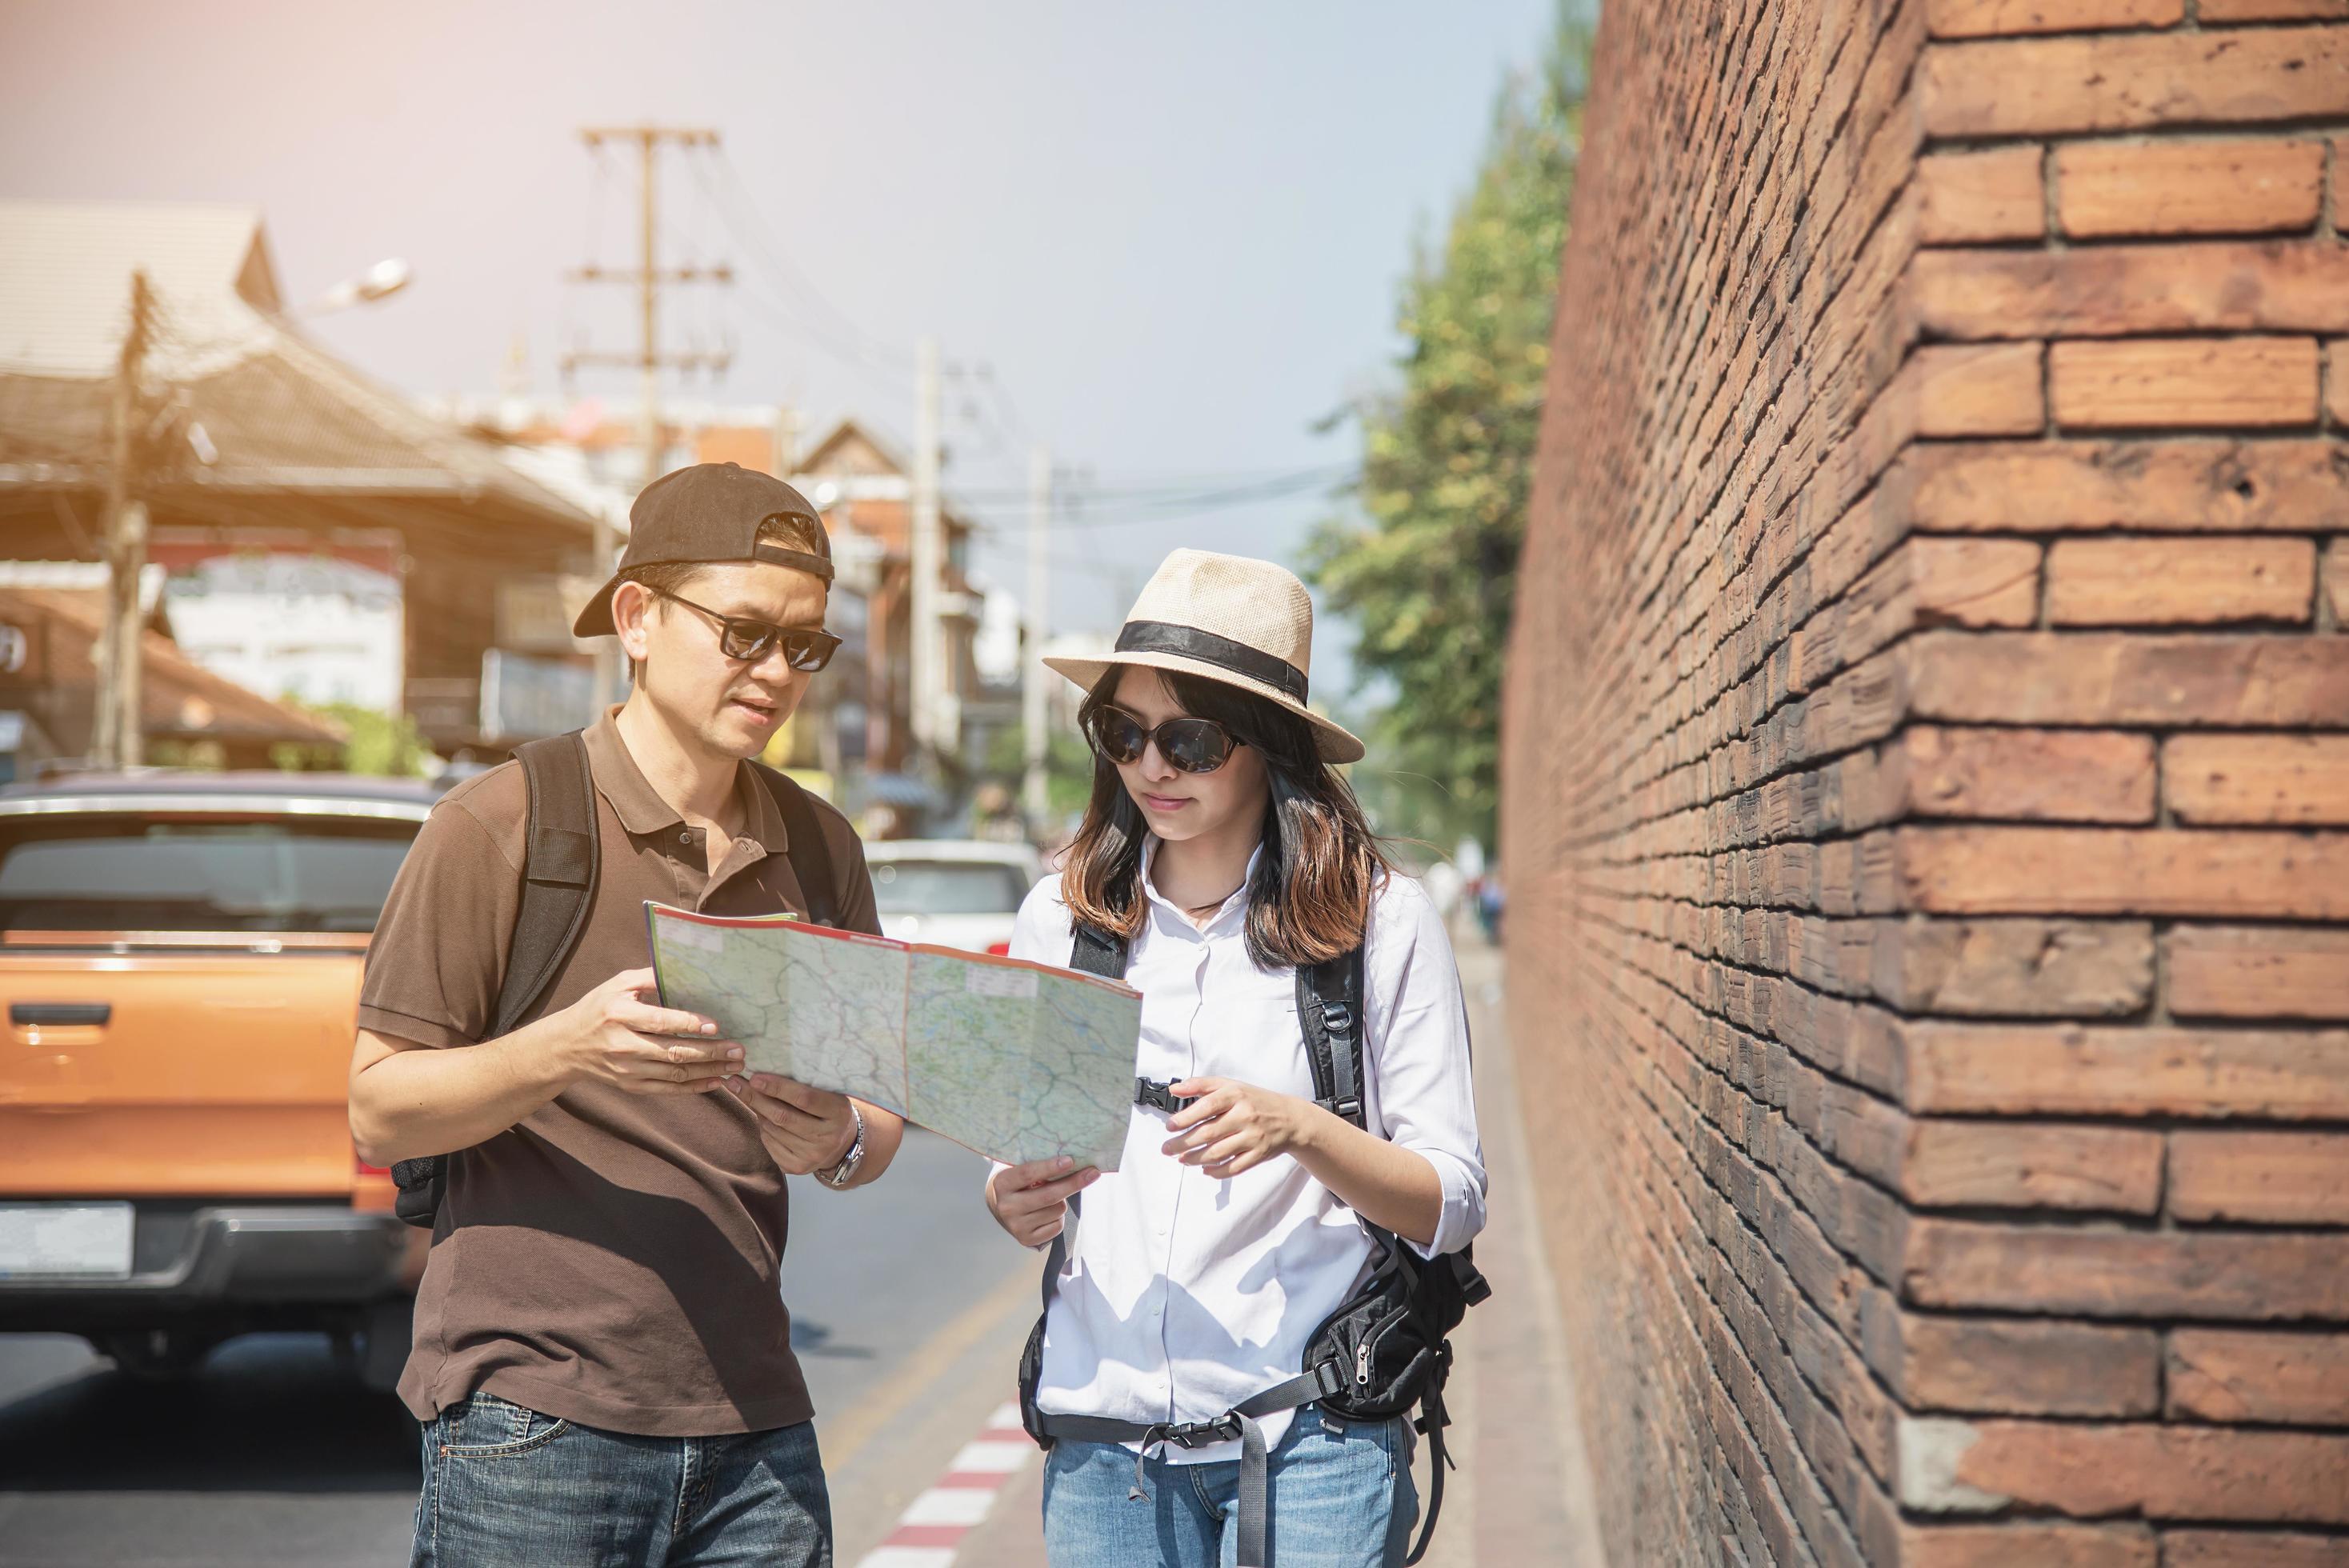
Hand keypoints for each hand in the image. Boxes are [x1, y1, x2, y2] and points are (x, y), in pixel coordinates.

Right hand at [553, 968, 742, 1094]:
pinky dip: (694, 1087)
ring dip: (709, 1071)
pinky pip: (668, 1089)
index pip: (659, 1021)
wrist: (566, 1047)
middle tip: (739, 1050)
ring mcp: (627, 1069)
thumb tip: (684, 971)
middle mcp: (623, 1044)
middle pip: (673, 1051)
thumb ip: (649, 977)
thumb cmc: (597, 1008)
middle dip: (710, 1052)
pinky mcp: (631, 1086)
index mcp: (620, 1014)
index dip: (689, 1024)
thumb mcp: (617, 984)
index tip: (716, 1025)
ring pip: (675, 1073)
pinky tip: (716, 1082)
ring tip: (734, 1065)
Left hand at [726, 1073, 858, 1175]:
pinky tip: (764, 1119)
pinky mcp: (797, 1167)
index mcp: (839, 1112)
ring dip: (758, 1112)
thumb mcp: (828, 1094)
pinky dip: (763, 1129)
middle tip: (735, 1083)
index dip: (778, 1087)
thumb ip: (804, 1085)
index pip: (804, 1098)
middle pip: (782, 1116)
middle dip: (755, 1098)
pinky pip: (770, 1144)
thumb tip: (762, 1074)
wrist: (841, 1146)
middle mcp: (827, 1137)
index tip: (754, 1077)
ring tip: (750, 1097)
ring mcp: (812, 1155)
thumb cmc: (829, 1110)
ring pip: (772, 1130)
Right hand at [985, 1155, 1098, 1247]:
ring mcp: (1016, 1226)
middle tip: (1092, 1173)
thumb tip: (1073, 1163)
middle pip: (1049, 1195)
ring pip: (1057, 1210)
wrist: (998, 1206)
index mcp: (1002, 1184)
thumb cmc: (1016, 1182)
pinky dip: (1059, 1218)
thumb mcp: (1018, 1169)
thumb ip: (1039, 1167)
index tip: (1071, 1161)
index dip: (1051, 1167)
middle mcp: (1007, 1207)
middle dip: (1074, 1183)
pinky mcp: (1026, 1240)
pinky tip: (1049, 1212)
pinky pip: (1057, 1227)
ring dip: (1063, 1202)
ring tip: (1051, 1198)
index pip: (1028, 1173)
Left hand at [1162, 1078, 1318, 1177]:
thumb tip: (1174, 1090)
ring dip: (1195, 1159)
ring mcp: (1253, 1137)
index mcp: (1236, 1095)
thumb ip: (1201, 1085)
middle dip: (1183, 1144)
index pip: (1207, 1106)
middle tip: (1167, 1148)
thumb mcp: (1231, 1085)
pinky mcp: (1259, 1155)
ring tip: (1182, 1160)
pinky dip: (1217, 1171)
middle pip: (1208, 1133)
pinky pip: (1234, 1168)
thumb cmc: (1255, 1101)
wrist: (1290, 1118)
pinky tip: (1204, 1169)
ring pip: (1218, 1153)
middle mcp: (1245, 1116)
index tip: (1170, 1126)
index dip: (1185, 1117)